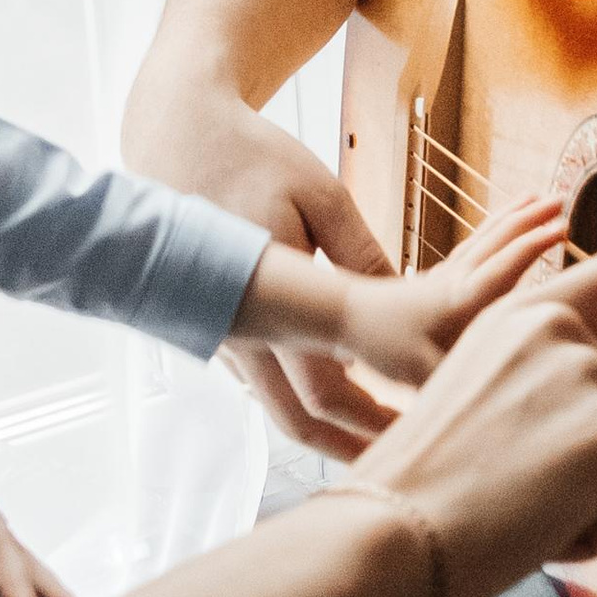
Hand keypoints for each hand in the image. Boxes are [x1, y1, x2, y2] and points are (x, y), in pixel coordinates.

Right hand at [126, 81, 397, 461]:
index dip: (376, 418)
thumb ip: (362, 252)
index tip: (422, 428)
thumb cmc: (250, 154)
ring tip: (380, 442)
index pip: (327, 389)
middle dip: (353, 449)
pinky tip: (335, 398)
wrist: (173, 132)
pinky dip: (298, 394)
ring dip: (327, 428)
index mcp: (268, 300)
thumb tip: (407, 297)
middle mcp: (238, 329)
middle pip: (297, 420)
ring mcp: (221, 329)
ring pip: (274, 404)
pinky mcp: (214, 318)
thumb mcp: (318, 194)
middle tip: (404, 464)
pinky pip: (258, 377)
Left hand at [299, 194, 566, 389]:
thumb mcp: (419, 371)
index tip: (563, 226)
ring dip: (512, 216)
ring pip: (485, 238)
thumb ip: (457, 378)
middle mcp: (456, 280)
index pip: (505, 266)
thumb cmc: (381, 346)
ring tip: (533, 197)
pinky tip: (495, 231)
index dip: (535, 246)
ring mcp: (445, 276)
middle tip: (561, 196)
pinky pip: (470, 248)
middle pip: (499, 240)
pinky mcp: (434, 280)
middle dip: (531, 217)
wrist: (343, 318)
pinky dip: (490, 233)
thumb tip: (494, 392)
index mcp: (460, 299)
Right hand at [351, 209, 596, 596]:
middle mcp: (562, 330)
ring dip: (595, 499)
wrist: (385, 535)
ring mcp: (591, 376)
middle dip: (596, 462)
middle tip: (510, 489)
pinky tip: (539, 527)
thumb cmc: (425, 492)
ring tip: (518, 508)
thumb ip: (545, 386)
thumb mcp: (483, 403)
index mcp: (526, 315)